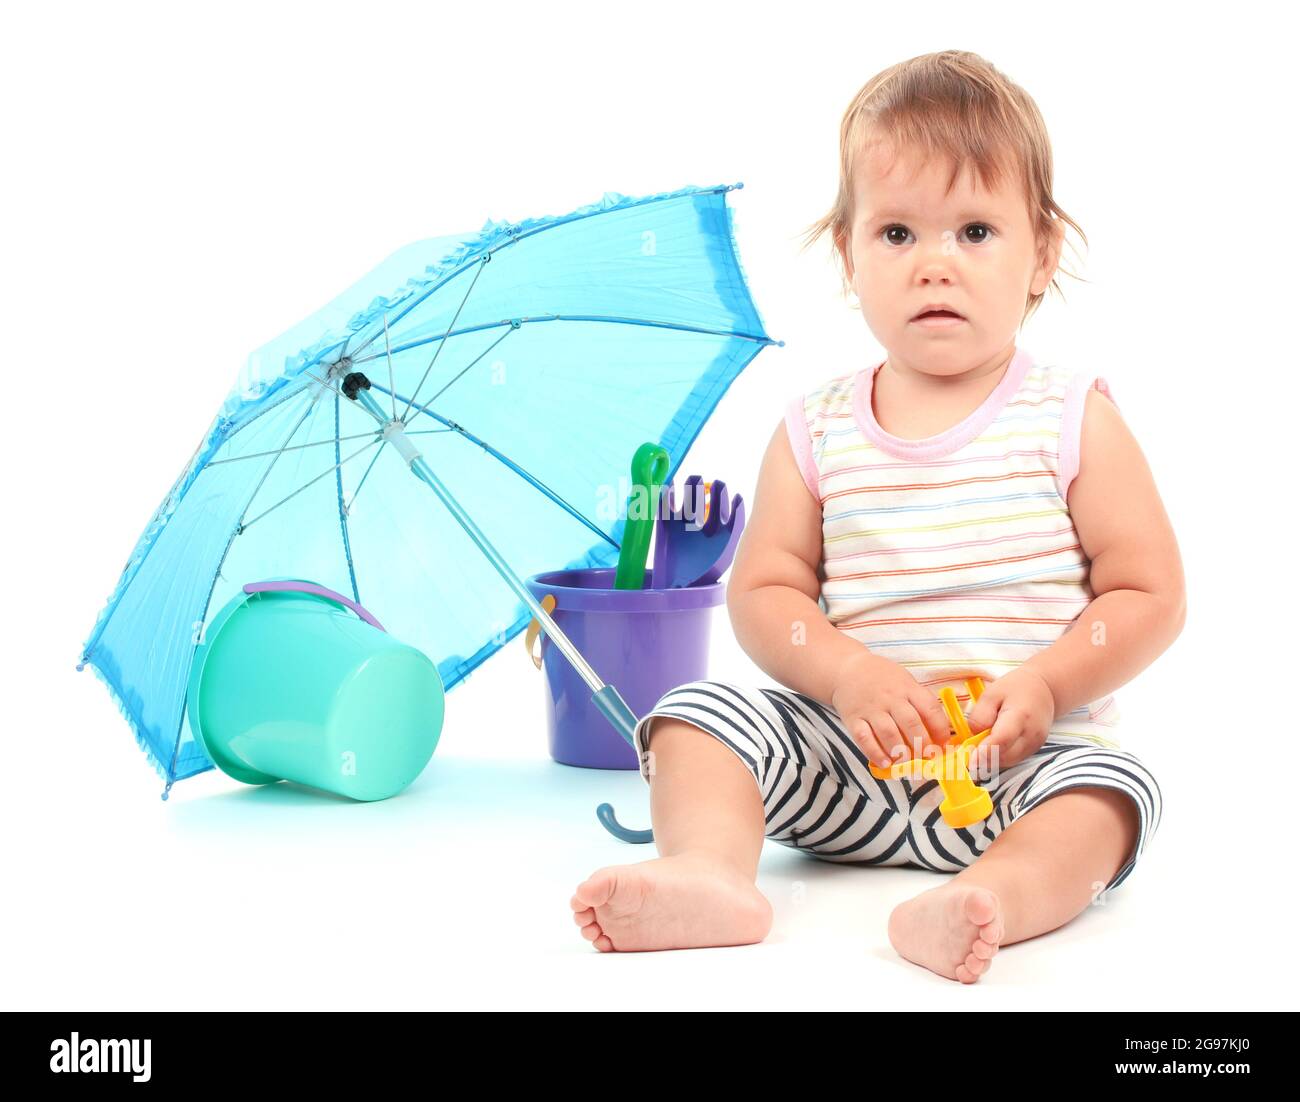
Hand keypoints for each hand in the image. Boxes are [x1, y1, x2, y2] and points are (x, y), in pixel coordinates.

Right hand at [830, 652, 952, 768]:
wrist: (847, 669)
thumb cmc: (883, 679)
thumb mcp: (905, 682)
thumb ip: (921, 703)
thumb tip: (939, 734)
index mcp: (907, 688)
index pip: (929, 708)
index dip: (940, 729)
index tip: (944, 744)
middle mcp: (890, 698)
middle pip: (910, 723)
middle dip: (923, 744)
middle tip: (928, 758)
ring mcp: (871, 709)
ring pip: (888, 732)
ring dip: (900, 751)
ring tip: (908, 763)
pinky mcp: (853, 719)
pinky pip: (864, 738)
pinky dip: (875, 753)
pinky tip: (885, 763)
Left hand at [964, 667, 1056, 770]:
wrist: (1042, 690)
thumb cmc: (1015, 689)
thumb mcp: (991, 694)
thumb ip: (980, 715)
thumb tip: (973, 736)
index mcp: (1020, 716)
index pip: (1002, 739)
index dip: (985, 751)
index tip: (970, 759)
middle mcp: (1031, 734)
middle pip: (1004, 755)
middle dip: (984, 756)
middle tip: (968, 748)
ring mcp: (1035, 744)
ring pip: (1007, 761)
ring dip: (991, 757)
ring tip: (982, 741)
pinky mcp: (1034, 750)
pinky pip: (1012, 760)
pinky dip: (999, 756)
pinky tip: (994, 743)